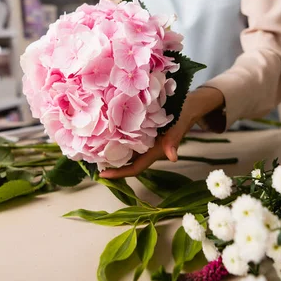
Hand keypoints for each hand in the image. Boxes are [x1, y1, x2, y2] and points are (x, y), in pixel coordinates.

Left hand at [99, 87, 223, 178]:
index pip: (134, 168)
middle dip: (110, 164)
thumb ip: (174, 142)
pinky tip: (107, 131)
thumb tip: (172, 157)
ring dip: (112, 151)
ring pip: (126, 150)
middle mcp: (148, 149)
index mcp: (154, 152)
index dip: (119, 174)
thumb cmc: (183, 116)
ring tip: (93, 147)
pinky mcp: (144, 131)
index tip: (102, 175)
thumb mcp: (178, 127)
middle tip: (90, 160)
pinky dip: (118, 137)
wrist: (190, 105)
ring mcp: (145, 141)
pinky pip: (129, 138)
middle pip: (127, 162)